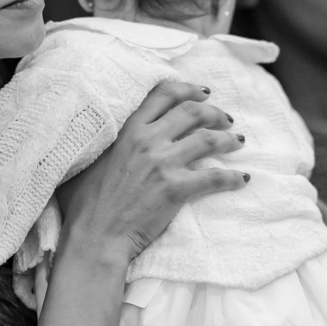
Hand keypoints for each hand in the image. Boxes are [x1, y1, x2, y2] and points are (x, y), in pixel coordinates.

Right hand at [59, 80, 246, 263]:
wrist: (95, 236)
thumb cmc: (85, 204)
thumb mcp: (89, 160)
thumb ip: (105, 142)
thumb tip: (105, 136)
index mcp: (128, 130)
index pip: (163, 95)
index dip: (188, 90)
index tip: (203, 93)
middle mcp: (148, 140)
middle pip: (192, 112)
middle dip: (214, 112)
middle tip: (225, 119)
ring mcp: (164, 163)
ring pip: (208, 139)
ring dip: (228, 139)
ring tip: (238, 142)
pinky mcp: (177, 188)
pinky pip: (214, 177)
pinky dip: (232, 177)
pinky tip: (241, 179)